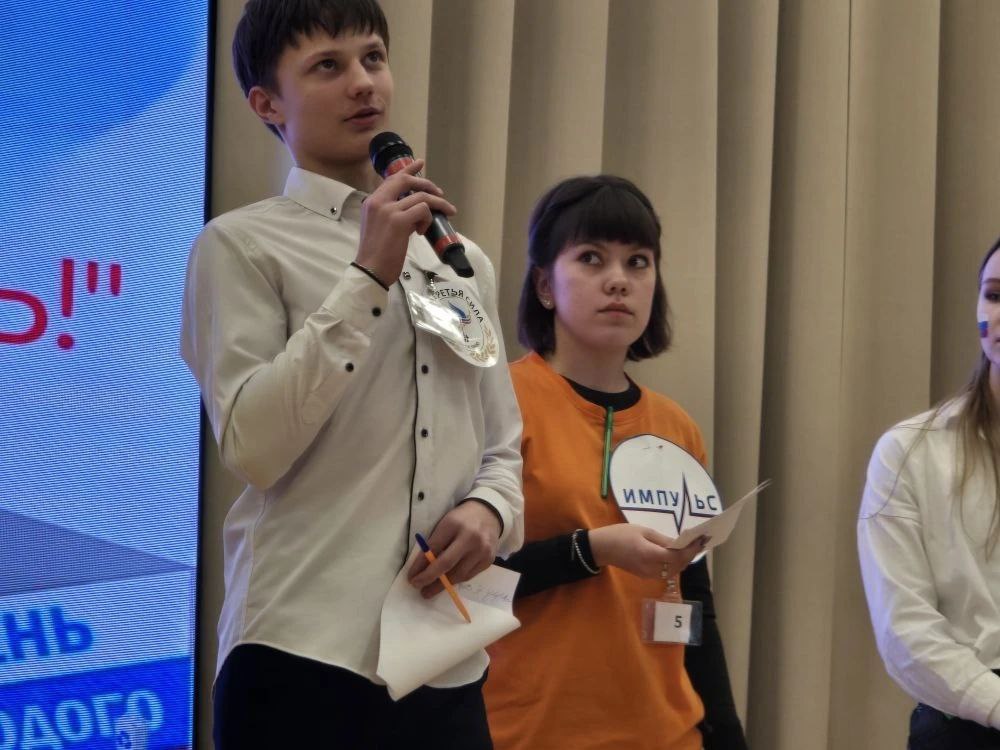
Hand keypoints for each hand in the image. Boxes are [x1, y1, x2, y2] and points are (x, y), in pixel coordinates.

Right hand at [356, 159, 456, 285]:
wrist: (371, 269)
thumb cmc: (376, 254)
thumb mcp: (380, 227)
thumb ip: (393, 214)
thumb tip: (414, 210)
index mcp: (372, 202)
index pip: (391, 179)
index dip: (408, 170)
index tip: (420, 163)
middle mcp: (378, 202)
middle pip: (406, 181)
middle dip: (427, 184)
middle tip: (440, 194)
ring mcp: (388, 210)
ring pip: (421, 197)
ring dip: (437, 205)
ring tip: (446, 213)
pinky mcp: (399, 221)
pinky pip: (423, 211)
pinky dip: (428, 220)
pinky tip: (422, 232)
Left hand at [408, 500, 500, 597]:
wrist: (489, 513)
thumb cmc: (461, 520)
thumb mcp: (445, 524)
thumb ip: (435, 543)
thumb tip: (422, 568)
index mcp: (453, 524)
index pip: (433, 548)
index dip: (420, 565)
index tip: (411, 577)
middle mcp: (469, 537)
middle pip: (446, 564)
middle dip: (429, 578)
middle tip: (417, 587)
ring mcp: (481, 550)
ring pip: (458, 574)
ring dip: (442, 585)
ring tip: (429, 590)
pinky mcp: (489, 560)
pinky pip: (469, 576)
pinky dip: (456, 580)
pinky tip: (447, 582)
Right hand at [588, 523, 706, 579]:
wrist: (601, 548)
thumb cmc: (619, 534)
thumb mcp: (642, 531)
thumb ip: (662, 539)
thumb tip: (680, 544)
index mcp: (649, 555)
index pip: (677, 556)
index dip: (690, 549)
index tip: (701, 540)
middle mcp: (651, 568)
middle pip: (678, 566)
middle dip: (690, 555)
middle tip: (699, 543)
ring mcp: (648, 574)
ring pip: (673, 571)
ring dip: (683, 561)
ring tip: (691, 548)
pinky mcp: (645, 576)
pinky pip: (665, 572)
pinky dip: (674, 565)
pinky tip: (677, 555)